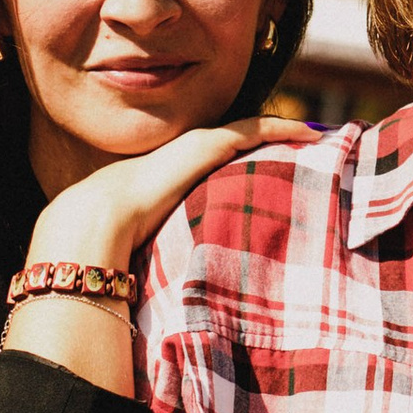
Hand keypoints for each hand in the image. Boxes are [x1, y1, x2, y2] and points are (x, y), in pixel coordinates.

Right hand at [30, 116, 316, 273]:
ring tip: (314, 133)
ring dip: (283, 130)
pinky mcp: (209, 144)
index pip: (217, 156)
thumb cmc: (115, 239)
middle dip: (271, 138)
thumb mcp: (150, 240)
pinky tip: (310, 132)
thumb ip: (166, 246)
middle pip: (239, 138)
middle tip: (304, 142)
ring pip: (251, 128)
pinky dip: (283, 128)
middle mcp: (188, 152)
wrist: (98, 221)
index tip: (272, 161)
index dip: (246, 154)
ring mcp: (198, 144)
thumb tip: (169, 283)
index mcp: (174, 170)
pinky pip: (256, 129)